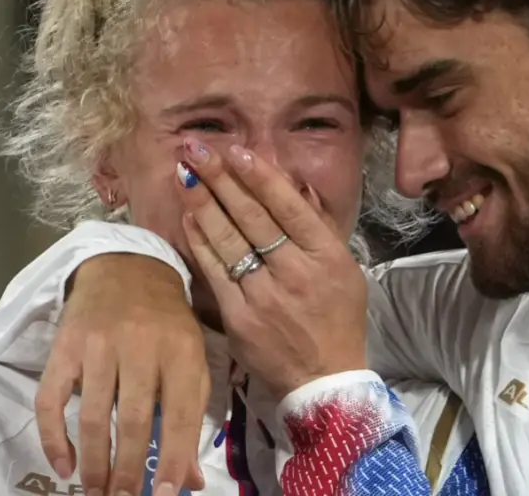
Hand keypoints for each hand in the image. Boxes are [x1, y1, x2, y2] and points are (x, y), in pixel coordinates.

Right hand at [34, 254, 208, 495]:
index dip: (176, 457)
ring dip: (94, 462)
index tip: (167, 494)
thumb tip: (191, 481)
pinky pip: (51, 399)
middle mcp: (140, 345)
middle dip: (130, 470)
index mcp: (181, 350)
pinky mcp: (64, 346)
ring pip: (93, 415)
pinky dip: (54, 437)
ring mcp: (98, 345)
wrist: (127, 268)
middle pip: (134, 419)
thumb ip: (193, 417)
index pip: (181, 413)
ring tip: (96, 493)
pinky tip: (63, 465)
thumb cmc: (168, 323)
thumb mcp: (192, 361)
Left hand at [175, 137, 367, 400]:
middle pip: (252, 216)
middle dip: (221, 178)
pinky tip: (188, 217)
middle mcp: (296, 271)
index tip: (235, 150)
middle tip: (197, 148)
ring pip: (229, 240)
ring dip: (203, 202)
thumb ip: (318, 226)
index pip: (288, 207)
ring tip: (183, 173)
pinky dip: (200, 242)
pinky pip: (215, 271)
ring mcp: (265, 295)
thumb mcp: (344, 269)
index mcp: (326, 255)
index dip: (259, 176)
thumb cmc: (338, 319)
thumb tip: (295, 185)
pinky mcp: (239, 317)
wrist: (325, 380)